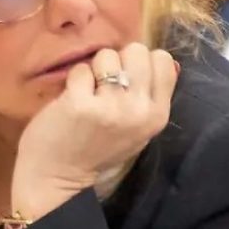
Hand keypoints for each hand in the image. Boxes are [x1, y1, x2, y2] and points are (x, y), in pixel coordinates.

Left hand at [11, 43, 178, 218]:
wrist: (59, 178)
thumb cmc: (98, 149)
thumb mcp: (138, 129)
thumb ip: (152, 97)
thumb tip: (168, 61)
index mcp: (158, 115)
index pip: (162, 60)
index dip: (140, 62)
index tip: (126, 79)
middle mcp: (139, 110)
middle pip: (136, 50)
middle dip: (117, 60)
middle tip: (104, 85)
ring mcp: (110, 107)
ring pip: (107, 55)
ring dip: (94, 69)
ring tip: (88, 93)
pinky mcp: (80, 104)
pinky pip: (80, 69)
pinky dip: (73, 80)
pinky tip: (72, 100)